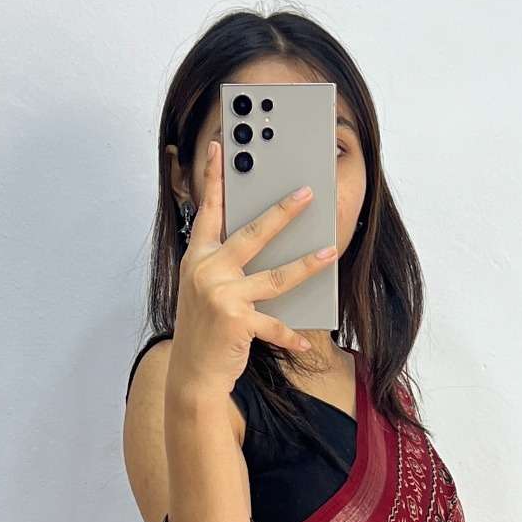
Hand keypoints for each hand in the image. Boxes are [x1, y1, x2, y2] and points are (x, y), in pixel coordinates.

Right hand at [170, 140, 336, 396]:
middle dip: (282, 212)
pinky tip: (303, 341)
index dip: (213, 178)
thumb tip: (262, 242)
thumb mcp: (204, 289)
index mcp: (197, 257)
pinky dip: (290, 335)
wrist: (191, 373)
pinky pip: (274, 324)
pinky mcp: (236, 321)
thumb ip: (224, 264)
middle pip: (252, 235)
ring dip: (307, 265)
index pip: (208, 211)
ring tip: (330, 251)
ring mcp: (221, 295)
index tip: (219, 148)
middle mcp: (206, 271)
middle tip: (306, 194)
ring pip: (275, 276)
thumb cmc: (204, 329)